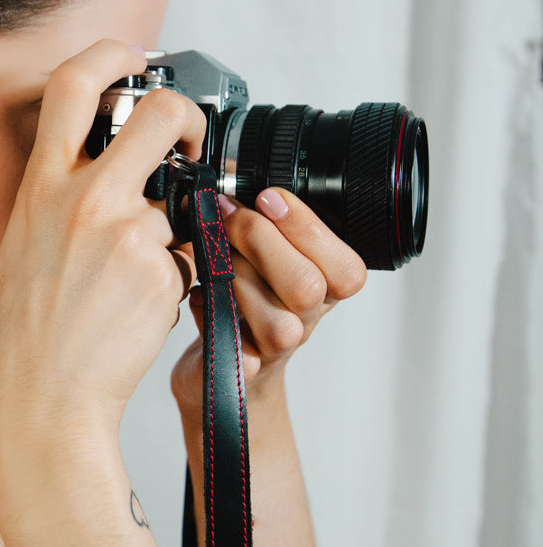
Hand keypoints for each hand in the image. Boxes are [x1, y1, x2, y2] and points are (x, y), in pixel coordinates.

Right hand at [0, 39, 205, 437]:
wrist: (45, 391)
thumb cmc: (31, 321)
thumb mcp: (24, 237)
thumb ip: (60, 190)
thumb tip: (102, 158)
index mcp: (42, 185)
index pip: (73, 84)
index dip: (111, 53)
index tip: (135, 58)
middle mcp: (85, 199)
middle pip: (160, 114)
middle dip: (187, 118)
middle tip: (189, 142)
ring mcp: (127, 235)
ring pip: (181, 202)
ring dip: (173, 231)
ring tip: (135, 276)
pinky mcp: (163, 273)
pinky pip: (188, 256)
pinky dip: (175, 276)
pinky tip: (139, 305)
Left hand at [171, 187, 367, 418]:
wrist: (219, 366)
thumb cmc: (240, 297)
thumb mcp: (261, 252)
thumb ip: (262, 219)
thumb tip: (233, 173)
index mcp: (325, 288)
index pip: (347, 268)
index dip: (307, 229)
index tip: (268, 197)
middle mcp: (307, 320)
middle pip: (307, 287)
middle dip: (261, 241)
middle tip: (227, 215)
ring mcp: (275, 350)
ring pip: (277, 323)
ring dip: (236, 278)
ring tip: (210, 254)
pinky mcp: (239, 373)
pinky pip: (232, 350)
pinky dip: (209, 313)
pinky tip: (199, 296)